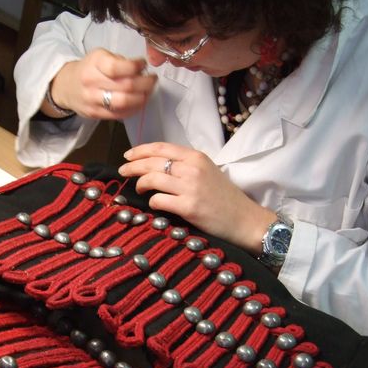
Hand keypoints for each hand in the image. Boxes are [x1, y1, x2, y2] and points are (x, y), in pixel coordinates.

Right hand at [48, 49, 156, 118]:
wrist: (67, 87)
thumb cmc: (89, 69)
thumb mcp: (100, 56)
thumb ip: (119, 61)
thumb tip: (141, 70)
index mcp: (94, 63)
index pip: (118, 67)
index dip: (135, 66)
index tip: (143, 64)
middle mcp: (91, 82)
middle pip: (126, 86)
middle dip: (145, 83)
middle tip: (152, 80)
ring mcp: (92, 100)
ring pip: (124, 102)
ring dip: (142, 98)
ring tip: (148, 92)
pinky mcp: (95, 114)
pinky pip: (120, 114)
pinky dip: (134, 109)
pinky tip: (139, 102)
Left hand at [118, 142, 276, 253]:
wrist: (244, 219)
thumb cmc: (225, 197)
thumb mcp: (207, 171)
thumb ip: (185, 165)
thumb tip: (157, 166)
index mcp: (196, 157)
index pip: (160, 148)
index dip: (140, 151)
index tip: (128, 156)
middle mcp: (192, 168)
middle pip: (152, 162)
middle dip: (132, 167)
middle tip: (123, 172)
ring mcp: (190, 187)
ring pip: (152, 179)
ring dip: (140, 185)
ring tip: (139, 190)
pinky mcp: (188, 207)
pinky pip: (159, 200)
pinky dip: (152, 202)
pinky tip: (154, 204)